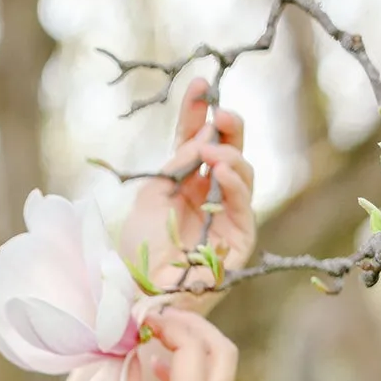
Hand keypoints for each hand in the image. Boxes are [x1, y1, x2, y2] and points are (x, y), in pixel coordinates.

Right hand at [84, 308, 235, 380]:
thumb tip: (129, 345)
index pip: (191, 350)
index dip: (169, 326)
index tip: (142, 320)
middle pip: (223, 353)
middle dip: (196, 328)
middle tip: (161, 320)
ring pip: (222, 372)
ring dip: (196, 349)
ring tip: (158, 341)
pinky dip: (193, 374)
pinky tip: (160, 375)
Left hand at [116, 79, 255, 311]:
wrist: (137, 297)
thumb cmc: (139, 253)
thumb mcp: (150, 198)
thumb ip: (174, 166)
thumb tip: (197, 139)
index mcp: (186, 185)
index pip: (197, 141)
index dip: (198, 113)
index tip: (199, 83)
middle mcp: (210, 198)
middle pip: (229, 153)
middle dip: (228, 129)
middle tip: (221, 112)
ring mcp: (227, 219)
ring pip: (242, 176)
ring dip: (228, 156)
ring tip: (209, 150)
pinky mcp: (239, 242)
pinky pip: (243, 207)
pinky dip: (233, 184)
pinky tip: (219, 168)